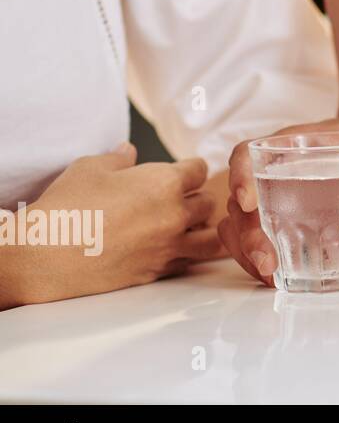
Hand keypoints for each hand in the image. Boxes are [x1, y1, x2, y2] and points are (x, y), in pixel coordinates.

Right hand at [13, 144, 221, 305]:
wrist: (44, 255)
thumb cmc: (66, 206)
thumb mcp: (90, 168)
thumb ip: (118, 158)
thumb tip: (128, 150)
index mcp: (165, 183)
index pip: (199, 170)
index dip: (190, 168)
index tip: (182, 171)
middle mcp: (174, 215)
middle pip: (208, 203)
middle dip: (196, 197)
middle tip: (180, 198)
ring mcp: (168, 246)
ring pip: (210, 238)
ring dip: (201, 229)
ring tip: (185, 226)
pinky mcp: (156, 272)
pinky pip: (187, 262)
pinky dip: (185, 254)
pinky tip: (168, 248)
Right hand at [221, 96, 338, 285]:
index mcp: (292, 144)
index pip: (249, 153)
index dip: (240, 176)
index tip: (248, 201)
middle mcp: (276, 169)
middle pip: (242, 201)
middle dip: (247, 235)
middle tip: (268, 261)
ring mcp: (276, 194)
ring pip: (242, 225)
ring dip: (246, 253)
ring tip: (271, 277)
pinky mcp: (285, 217)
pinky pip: (259, 237)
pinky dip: (261, 258)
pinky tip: (280, 279)